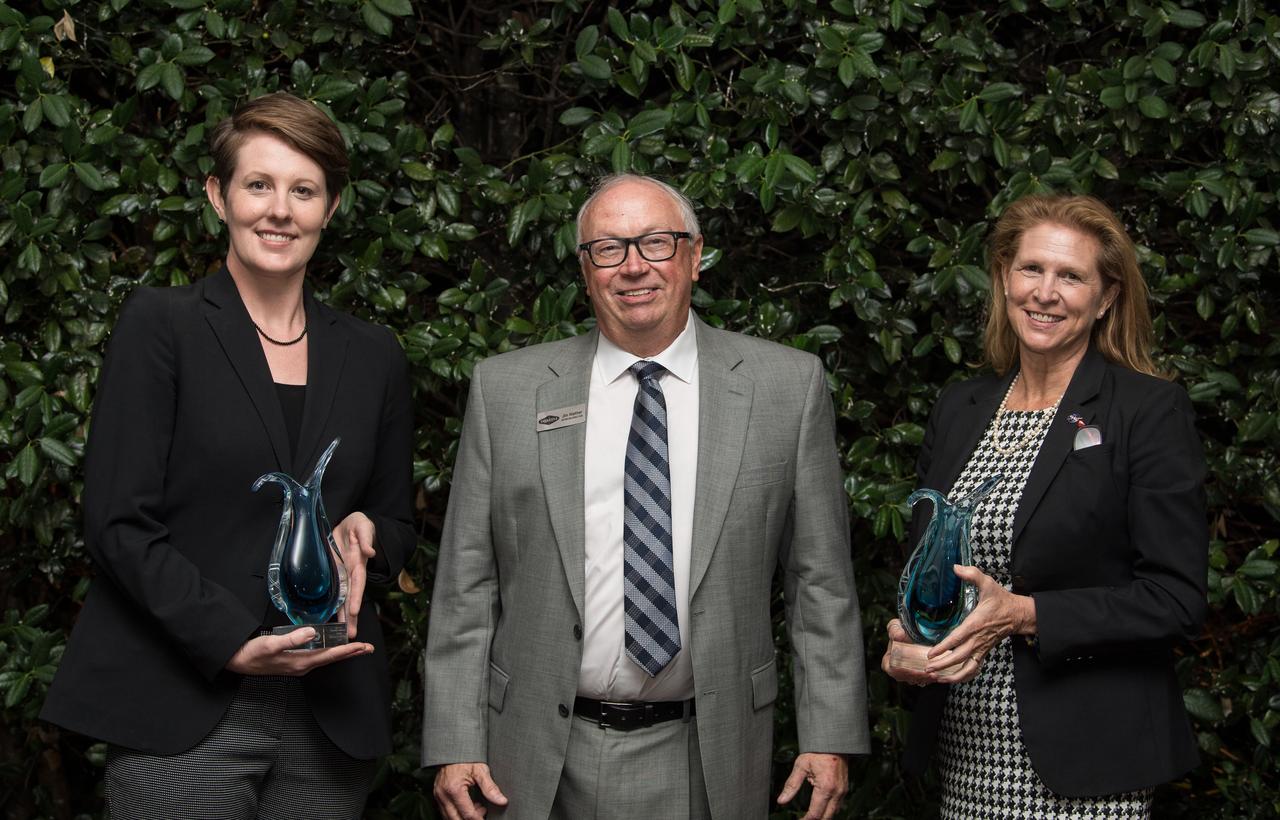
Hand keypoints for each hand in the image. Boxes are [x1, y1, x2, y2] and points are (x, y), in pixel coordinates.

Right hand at [225, 628, 372, 675]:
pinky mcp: (293, 662)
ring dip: (341, 653)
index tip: (362, 646)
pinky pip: (317, 657)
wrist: (238, 661)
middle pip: (332, 658)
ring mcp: (298, 665)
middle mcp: (302, 665)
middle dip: (351, 653)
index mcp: (301, 661)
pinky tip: (330, 648)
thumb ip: (292, 639)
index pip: (331, 655)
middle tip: (367, 649)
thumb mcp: (272, 644)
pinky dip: (328, 652)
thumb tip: (312, 633)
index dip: (348, 650)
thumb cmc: (253, 654)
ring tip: (355, 648)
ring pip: (326, 658)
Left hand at [333, 511, 376, 639]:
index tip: (354, 611)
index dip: (356, 596)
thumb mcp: (363, 526)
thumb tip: (370, 551)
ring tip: (343, 633)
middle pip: (351, 597)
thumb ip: (366, 538)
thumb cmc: (357, 524)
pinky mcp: (333, 574)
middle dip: (351, 616)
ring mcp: (342, 575)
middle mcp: (351, 572)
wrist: (346, 523)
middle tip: (350, 634)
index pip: (357, 582)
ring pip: (342, 599)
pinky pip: (333, 592)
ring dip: (343, 616)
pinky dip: (333, 605)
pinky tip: (330, 618)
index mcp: (358, 562)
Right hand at [433, 762, 507, 819]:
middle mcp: (443, 795)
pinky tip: (468, 804)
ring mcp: (438, 795)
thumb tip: (501, 800)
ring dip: (463, 817)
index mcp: (454, 789)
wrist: (453, 748)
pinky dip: (457, 812)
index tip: (486, 816)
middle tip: (483, 812)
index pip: (467, 813)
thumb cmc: (466, 756)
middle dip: (470, 819)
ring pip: (449, 817)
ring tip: (477, 806)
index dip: (479, 818)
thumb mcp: (480, 770)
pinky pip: (445, 811)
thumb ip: (490, 788)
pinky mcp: (437, 795)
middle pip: (456, 819)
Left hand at [776, 752, 847, 819]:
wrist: (833, 742)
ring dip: (822, 816)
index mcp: (826, 787)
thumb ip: (791, 785)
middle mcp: (837, 792)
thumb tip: (781, 801)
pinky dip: (828, 810)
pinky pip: (837, 806)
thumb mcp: (801, 766)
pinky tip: (819, 808)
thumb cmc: (817, 751)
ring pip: (834, 813)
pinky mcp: (844, 789)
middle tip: (803, 819)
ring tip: (809, 816)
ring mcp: (842, 791)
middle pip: (826, 817)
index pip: (815, 813)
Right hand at [880, 619, 934, 686]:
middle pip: (907, 677)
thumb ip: (894, 630)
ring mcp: (908, 673)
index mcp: (888, 662)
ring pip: (916, 680)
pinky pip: (923, 679)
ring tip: (936, 674)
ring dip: (927, 678)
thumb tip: (899, 635)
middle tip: (930, 674)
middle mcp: (897, 670)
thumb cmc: (901, 629)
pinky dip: (930, 678)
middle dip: (919, 677)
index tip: (916, 670)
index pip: (894, 671)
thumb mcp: (895, 626)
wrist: (913, 631)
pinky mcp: (917, 674)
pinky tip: (938, 674)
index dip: (905, 672)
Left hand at [924, 564, 1035, 683]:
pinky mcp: (984, 652)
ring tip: (936, 677)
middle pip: (960, 657)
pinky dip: (963, 677)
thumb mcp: (988, 583)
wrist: (1018, 614)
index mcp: (976, 623)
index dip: (944, 647)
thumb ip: (972, 574)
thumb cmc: (1001, 600)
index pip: (958, 638)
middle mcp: (978, 639)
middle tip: (927, 668)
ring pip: (967, 667)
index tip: (931, 653)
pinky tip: (950, 678)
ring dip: (952, 675)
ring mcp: (981, 648)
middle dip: (943, 665)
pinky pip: (974, 669)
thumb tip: (956, 567)